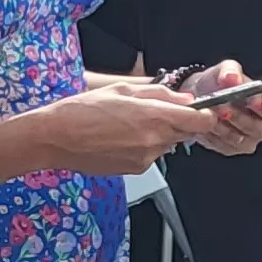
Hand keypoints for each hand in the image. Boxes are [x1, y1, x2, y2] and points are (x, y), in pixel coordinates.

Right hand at [26, 83, 223, 175]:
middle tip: (155, 114)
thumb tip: (183, 97)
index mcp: (153, 115)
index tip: (203, 111)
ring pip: (167, 145)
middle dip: (178, 123)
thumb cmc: (82, 111)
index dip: (205, 116)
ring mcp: (146, 157)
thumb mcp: (122, 90)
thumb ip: (158, 94)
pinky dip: (143, 148)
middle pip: (186, 133)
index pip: (200, 121)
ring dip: (158, 135)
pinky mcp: (136, 170)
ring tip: (128, 127)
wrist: (55, 138)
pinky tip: (120, 140)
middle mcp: (154, 139)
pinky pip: (151, 156)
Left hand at [168, 59, 261, 156]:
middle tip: (223, 106)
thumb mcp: (225, 70)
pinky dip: (214, 135)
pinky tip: (206, 123)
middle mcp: (260, 126)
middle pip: (257, 129)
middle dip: (239, 117)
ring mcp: (246, 140)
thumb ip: (230, 71)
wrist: (199, 96)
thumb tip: (231, 77)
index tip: (251, 100)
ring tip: (210, 113)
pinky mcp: (230, 149)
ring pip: (238, 139)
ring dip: (223, 126)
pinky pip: (223, 145)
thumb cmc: (219, 83)